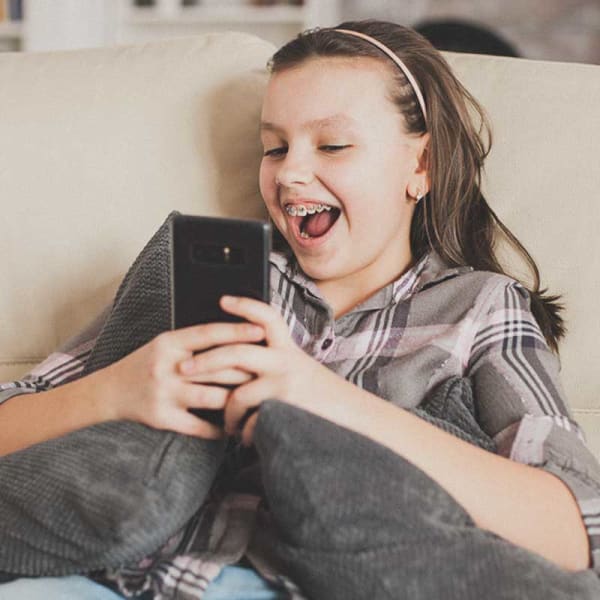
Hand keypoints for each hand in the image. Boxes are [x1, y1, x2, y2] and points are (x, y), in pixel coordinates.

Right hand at [95, 320, 264, 437]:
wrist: (110, 391)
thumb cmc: (146, 363)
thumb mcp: (166, 344)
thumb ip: (195, 341)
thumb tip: (236, 334)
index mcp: (169, 343)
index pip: (209, 334)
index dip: (237, 331)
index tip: (261, 331)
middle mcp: (167, 367)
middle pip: (217, 367)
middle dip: (246, 370)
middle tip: (270, 371)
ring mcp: (165, 394)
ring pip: (213, 397)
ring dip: (237, 401)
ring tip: (257, 400)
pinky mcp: (162, 418)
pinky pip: (199, 426)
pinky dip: (219, 428)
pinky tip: (233, 427)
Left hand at [178, 295, 333, 444]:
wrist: (355, 420)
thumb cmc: (323, 398)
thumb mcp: (302, 371)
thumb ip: (276, 363)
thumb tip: (239, 361)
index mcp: (289, 350)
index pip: (267, 318)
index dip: (245, 306)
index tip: (222, 300)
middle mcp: (286, 362)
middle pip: (236, 352)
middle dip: (205, 361)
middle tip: (183, 369)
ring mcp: (284, 386)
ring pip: (237, 395)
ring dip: (225, 413)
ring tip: (224, 425)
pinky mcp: (283, 411)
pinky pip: (248, 422)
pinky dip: (242, 433)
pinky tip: (245, 439)